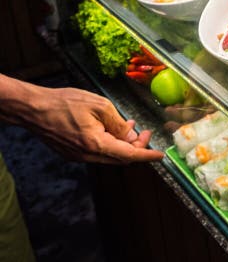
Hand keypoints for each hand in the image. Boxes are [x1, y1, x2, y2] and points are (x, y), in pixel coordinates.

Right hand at [26, 86, 164, 163]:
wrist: (34, 109)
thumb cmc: (65, 103)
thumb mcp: (100, 106)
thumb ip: (118, 124)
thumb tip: (131, 137)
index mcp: (96, 144)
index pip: (129, 155)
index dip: (147, 155)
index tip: (161, 156)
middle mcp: (87, 155)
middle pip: (120, 158)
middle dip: (137, 147)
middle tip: (145, 132)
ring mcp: (78, 156)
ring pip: (109, 156)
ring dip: (123, 145)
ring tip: (129, 126)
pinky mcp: (72, 153)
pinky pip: (97, 153)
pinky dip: (109, 144)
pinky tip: (112, 129)